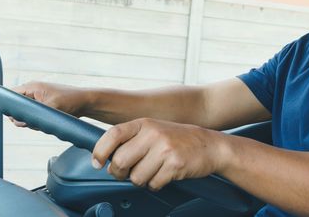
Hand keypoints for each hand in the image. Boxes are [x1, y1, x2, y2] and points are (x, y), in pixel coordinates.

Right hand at [11, 82, 89, 126]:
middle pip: (16, 108)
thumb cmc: (71, 100)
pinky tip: (49, 122)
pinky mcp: (42, 108)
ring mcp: (37, 101)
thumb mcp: (51, 107)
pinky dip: (38, 122)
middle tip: (36, 121)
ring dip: (32, 122)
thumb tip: (17, 122)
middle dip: (23, 118)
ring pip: (24, 115)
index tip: (17, 116)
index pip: (11, 95)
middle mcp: (32, 93)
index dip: (10, 107)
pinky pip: (33, 118)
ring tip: (47, 119)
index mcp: (32, 87)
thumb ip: (33, 114)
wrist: (86, 103)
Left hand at [92, 118, 227, 190]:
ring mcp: (165, 149)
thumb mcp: (155, 130)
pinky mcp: (175, 164)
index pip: (113, 134)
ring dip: (142, 180)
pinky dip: (156, 184)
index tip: (97, 162)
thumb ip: (133, 139)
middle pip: (120, 161)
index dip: (100, 150)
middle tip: (128, 173)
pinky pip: (153, 184)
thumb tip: (106, 158)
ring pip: (136, 177)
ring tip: (154, 171)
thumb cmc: (180, 140)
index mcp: (145, 123)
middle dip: (120, 173)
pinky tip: (165, 175)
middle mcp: (154, 133)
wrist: (211, 146)